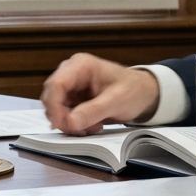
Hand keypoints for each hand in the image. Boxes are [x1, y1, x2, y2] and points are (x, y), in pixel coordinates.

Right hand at [40, 53, 160, 135]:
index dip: (54, 106)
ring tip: (91, 127)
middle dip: (62, 116)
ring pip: (54, 107)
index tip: (63, 125)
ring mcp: (70, 85)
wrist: (144, 94)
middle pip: (51, 96)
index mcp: (80, 66)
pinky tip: (90, 125)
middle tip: (80, 130)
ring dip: (68, 122)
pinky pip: (63, 113)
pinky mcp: (73, 97)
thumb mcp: (116, 101)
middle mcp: (70, 73)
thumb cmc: (133, 91)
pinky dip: (73, 123)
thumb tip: (69, 123)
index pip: (55, 85)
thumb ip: (92, 111)